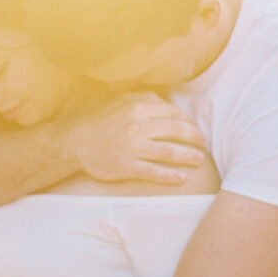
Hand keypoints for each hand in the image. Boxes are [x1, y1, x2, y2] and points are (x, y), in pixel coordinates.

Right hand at [60, 92, 206, 183]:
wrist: (74, 142)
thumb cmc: (99, 120)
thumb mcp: (119, 101)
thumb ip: (143, 98)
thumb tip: (167, 101)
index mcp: (136, 107)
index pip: (171, 113)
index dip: (187, 121)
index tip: (194, 127)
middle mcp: (136, 126)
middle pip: (175, 131)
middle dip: (193, 137)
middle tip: (203, 142)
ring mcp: (131, 148)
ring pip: (168, 151)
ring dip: (187, 156)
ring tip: (199, 159)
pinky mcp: (125, 166)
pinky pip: (153, 171)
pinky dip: (169, 175)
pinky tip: (181, 178)